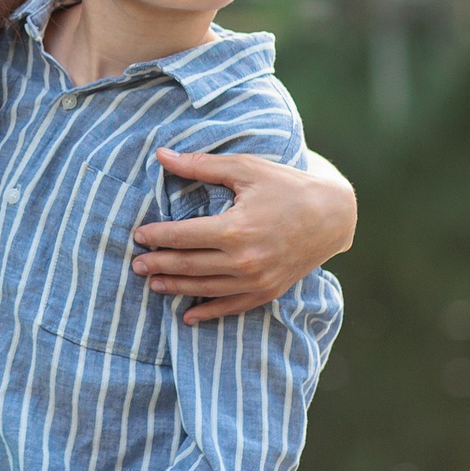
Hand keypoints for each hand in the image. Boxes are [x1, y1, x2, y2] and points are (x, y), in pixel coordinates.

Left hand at [131, 149, 355, 320]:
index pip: (182, 236)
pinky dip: (208, 312)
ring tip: (153, 283)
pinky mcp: (267, 291)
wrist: (332, 216)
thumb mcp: (245, 168)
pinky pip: (231, 306)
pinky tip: (188, 315)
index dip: (156, 237)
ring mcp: (256, 280)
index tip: (138, 235)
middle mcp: (244, 260)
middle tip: (136, 264)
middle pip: (188, 265)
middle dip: (158, 264)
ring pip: (204, 288)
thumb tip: (161, 155)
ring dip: (175, 287)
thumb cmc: (286, 186)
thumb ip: (201, 165)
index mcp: (235, 229)